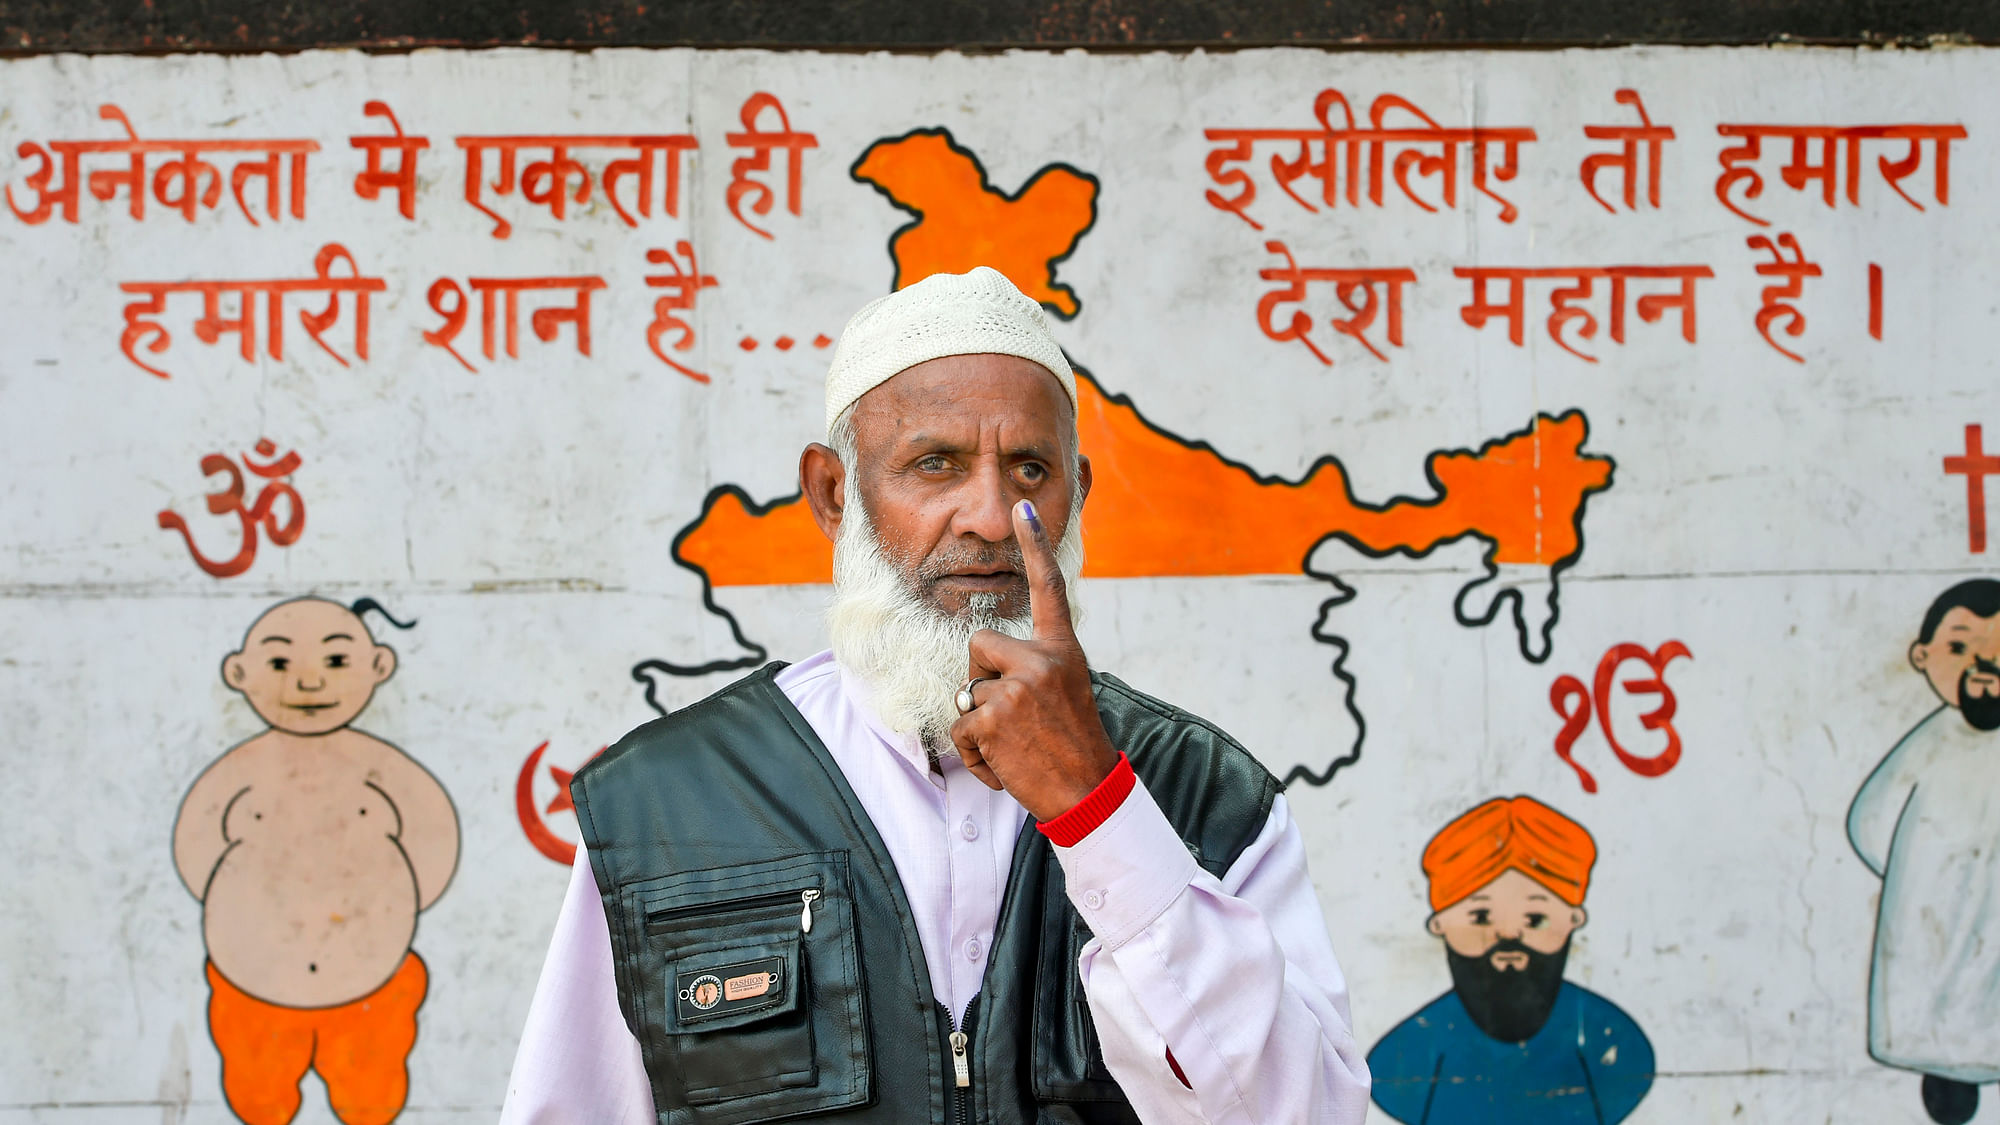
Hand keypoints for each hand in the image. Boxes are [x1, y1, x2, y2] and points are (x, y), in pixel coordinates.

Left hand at [949, 500, 1119, 821]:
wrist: (1086, 789)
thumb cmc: (1072, 743)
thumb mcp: (1066, 689)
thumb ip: (1035, 666)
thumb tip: (984, 663)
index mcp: (1062, 649)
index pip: (1048, 587)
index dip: (1034, 545)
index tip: (1022, 507)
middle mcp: (1041, 659)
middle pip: (979, 645)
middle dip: (981, 679)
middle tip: (1013, 714)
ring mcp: (1016, 686)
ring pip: (968, 691)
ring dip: (981, 724)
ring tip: (1017, 745)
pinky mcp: (993, 716)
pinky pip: (960, 726)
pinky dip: (975, 753)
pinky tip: (1005, 763)